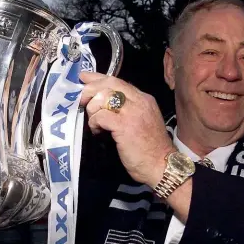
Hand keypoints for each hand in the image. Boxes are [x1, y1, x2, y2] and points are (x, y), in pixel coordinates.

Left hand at [79, 71, 176, 186]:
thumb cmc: (150, 149)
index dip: (98, 78)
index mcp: (144, 99)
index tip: (84, 78)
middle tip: (80, 100)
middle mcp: (139, 101)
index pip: (117, 81)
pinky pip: (101, 116)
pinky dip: (94, 123)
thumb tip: (103, 103)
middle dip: (90, 89)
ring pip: (103, 98)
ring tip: (94, 123)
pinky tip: (97, 132)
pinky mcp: (124, 125)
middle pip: (109, 84)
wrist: (162, 166)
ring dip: (92, 109)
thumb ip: (127, 109)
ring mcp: (133, 112)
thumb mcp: (142, 121)